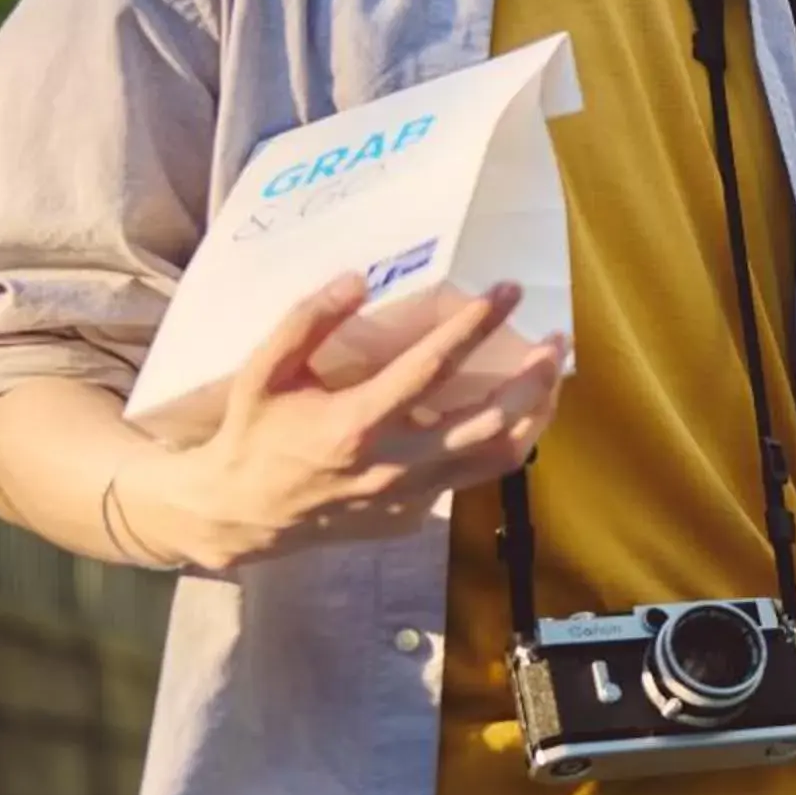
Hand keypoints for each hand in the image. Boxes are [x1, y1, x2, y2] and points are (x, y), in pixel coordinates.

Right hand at [122, 272, 565, 570]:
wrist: (240, 516)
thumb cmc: (254, 434)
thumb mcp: (264, 372)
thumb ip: (307, 321)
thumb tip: (358, 278)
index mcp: (356, 425)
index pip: (433, 368)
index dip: (475, 327)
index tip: (507, 292)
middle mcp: (393, 466)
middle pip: (490, 422)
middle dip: (532, 378)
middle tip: (555, 339)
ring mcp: (410, 497)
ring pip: (497, 458)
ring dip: (534, 414)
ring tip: (551, 376)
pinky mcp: (416, 515)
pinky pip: (472, 476)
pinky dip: (500, 443)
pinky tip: (511, 412)